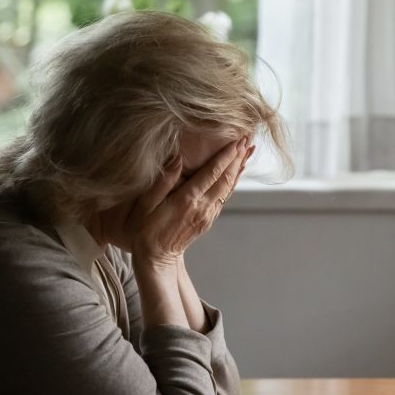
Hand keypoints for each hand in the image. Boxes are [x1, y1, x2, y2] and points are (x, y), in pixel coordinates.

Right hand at [130, 138, 248, 267]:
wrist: (155, 258)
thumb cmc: (145, 230)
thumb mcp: (147, 204)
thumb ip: (164, 180)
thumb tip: (178, 158)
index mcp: (188, 200)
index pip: (212, 172)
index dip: (226, 155)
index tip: (237, 139)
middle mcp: (203, 207)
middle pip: (226, 178)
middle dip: (238, 156)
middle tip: (248, 136)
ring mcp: (207, 215)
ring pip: (229, 187)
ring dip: (239, 167)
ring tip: (248, 150)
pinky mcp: (208, 220)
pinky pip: (224, 197)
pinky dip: (233, 181)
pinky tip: (236, 172)